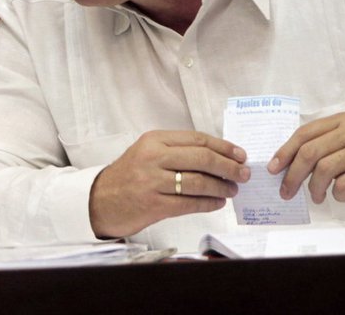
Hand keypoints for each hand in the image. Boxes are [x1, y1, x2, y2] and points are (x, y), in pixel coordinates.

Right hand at [89, 130, 249, 238]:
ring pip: (199, 182)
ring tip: (232, 190)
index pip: (197, 139)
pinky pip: (190, 203)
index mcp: (154, 139)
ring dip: (222, 187)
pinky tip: (217, 203)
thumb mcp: (147, 152)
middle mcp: (153, 157)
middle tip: (243, 174)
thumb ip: (177, 150)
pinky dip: (209, 203)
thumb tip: (218, 156)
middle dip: (229, 167)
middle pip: (202, 158)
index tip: (240, 155)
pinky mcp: (154, 204)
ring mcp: (153, 181)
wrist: (101, 200)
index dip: (224, 147)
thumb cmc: (129, 176)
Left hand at [268, 112, 344, 204]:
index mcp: (343, 120)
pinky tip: (341, 196)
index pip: (305, 133)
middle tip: (287, 192)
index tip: (273, 168)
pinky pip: (344, 184)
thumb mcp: (344, 144)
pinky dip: (337, 194)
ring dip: (315, 188)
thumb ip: (319, 147)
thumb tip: (282, 165)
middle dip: (293, 175)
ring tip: (317, 196)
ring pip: (325, 169)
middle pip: (311, 152)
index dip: (285, 152)